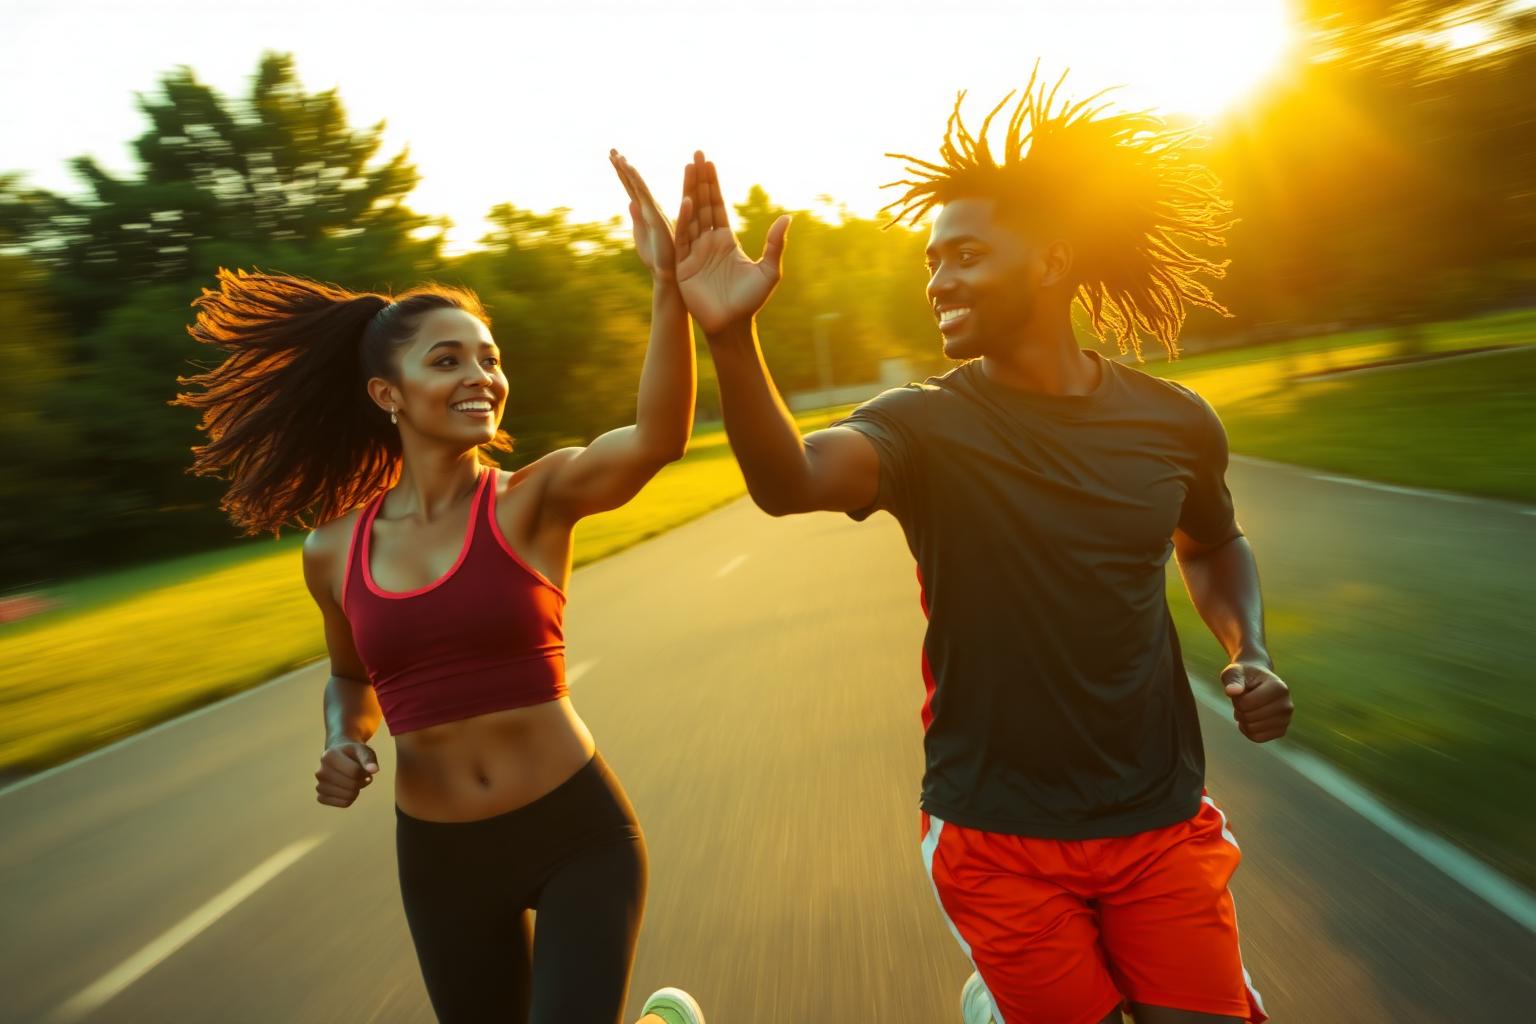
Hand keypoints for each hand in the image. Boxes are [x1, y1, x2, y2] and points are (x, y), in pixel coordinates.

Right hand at [315, 740, 378, 807]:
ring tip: (355, 780)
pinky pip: (344, 803)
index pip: (354, 771)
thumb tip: (374, 770)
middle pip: (352, 785)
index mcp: (328, 756)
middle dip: (361, 781)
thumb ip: (368, 759)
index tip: (365, 767)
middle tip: (361, 775)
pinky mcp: (321, 797)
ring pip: (348, 796)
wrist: (339, 757)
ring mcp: (319, 786)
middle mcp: (320, 772)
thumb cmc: (353, 753)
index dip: (365, 771)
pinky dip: (351, 798)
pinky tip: (349, 788)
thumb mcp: (362, 750)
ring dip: (357, 790)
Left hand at [610, 149, 675, 278]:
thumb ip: (636, 218)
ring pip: (637, 185)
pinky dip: (636, 180)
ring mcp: (652, 210)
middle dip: (622, 166)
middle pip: (632, 183)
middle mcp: (649, 208)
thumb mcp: (640, 236)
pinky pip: (643, 194)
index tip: (614, 158)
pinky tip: (629, 167)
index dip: (622, 174)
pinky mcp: (654, 216)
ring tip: (617, 155)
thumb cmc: (655, 258)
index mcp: (644, 212)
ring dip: (627, 169)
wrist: (666, 273)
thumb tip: (630, 202)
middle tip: (611, 150)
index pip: (631, 188)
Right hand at [673, 150, 790, 334]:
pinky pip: (683, 238)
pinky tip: (688, 201)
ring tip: (688, 168)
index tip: (709, 162)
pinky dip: (685, 220)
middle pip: (703, 204)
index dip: (714, 184)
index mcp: (726, 241)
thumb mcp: (769, 271)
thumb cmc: (751, 302)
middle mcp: (707, 243)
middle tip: (696, 154)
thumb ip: (776, 244)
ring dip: (690, 192)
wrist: (733, 326)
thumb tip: (787, 217)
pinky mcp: (684, 266)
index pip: (718, 206)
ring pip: (691, 216)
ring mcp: (694, 253)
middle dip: (699, 180)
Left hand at [1221, 661, 1292, 742]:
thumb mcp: (1235, 672)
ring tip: (1249, 708)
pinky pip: (1257, 738)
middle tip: (1244, 699)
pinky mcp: (1281, 730)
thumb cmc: (1244, 675)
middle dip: (1239, 709)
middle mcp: (1287, 705)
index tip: (1242, 691)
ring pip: (1252, 730)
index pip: (1246, 703)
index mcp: (1279, 688)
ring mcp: (1286, 720)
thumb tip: (1231, 691)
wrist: (1256, 680)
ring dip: (1243, 720)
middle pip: (1249, 718)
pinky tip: (1250, 719)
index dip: (1237, 699)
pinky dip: (1248, 731)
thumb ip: (1233, 680)